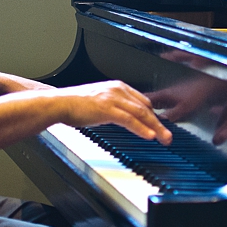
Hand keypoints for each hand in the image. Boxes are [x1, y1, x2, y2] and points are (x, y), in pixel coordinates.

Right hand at [55, 80, 171, 144]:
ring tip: (163, 138)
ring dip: (155, 127)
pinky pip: (129, 120)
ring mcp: (113, 99)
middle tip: (167, 136)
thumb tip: (128, 118)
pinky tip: (149, 136)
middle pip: (146, 108)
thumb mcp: (101, 101)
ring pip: (141, 113)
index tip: (159, 127)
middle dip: (159, 123)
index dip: (153, 116)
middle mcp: (118, 90)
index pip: (143, 102)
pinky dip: (141, 128)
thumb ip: (116, 107)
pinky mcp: (107, 109)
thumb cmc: (76, 105)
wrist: (59, 103)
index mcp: (118, 87)